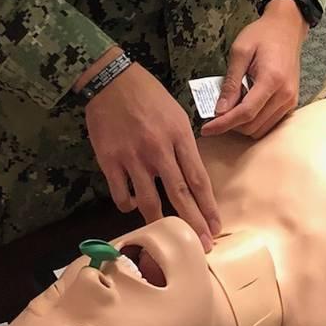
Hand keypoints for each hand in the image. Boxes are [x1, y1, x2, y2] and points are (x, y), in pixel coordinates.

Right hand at [83, 58, 220, 249]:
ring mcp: (133, 157)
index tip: (216, 226)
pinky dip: (128, 205)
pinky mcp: (109, 160)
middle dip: (193, 223)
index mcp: (179, 135)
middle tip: (203, 245)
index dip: (208, 206)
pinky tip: (132, 206)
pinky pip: (121, 194)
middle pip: (179, 194)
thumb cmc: (148, 94)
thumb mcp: (176, 114)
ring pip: (149, 200)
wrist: (111, 80)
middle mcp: (158, 149)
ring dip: (160, 222)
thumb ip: (183, 145)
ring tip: (167, 238)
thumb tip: (190, 176)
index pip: (198, 179)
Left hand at [202, 0, 308, 138]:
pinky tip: (246, 104)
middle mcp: (285, 94)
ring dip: (242, 124)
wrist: (286, 28)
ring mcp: (290, 100)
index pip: (245, 113)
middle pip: (252, 125)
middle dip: (230, 124)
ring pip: (261, 129)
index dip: (223, 124)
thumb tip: (220, 110)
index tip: (206, 129)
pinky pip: (269, 123)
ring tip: (233, 104)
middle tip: (217, 111)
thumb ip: (230, 82)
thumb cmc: (263, 35)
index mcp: (272, 79)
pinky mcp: (291, 102)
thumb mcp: (240, 52)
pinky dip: (254, 120)